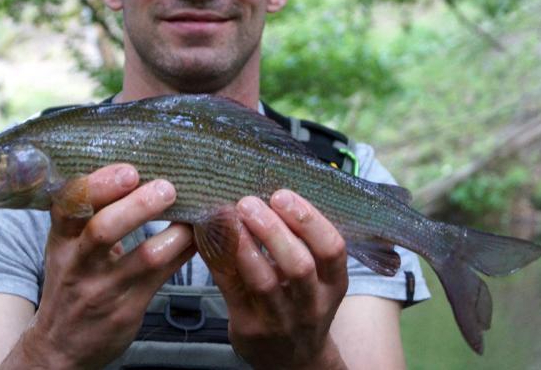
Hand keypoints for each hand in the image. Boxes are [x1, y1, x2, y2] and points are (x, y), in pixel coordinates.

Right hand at [2, 164, 194, 368]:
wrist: (59, 347)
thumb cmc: (72, 282)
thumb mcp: (67, 247)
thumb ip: (91, 213)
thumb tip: (136, 170)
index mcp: (62, 239)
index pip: (68, 206)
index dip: (98, 185)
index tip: (128, 170)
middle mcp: (79, 263)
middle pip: (102, 230)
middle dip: (138, 206)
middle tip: (167, 188)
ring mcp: (104, 289)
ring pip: (144, 257)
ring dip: (175, 232)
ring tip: (195, 212)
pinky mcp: (128, 309)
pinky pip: (164, 276)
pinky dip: (185, 251)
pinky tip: (199, 236)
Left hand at [211, 190, 348, 369]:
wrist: (293, 360)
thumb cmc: (301, 302)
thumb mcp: (317, 278)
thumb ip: (300, 241)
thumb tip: (267, 188)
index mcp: (333, 283)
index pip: (332, 250)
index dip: (309, 220)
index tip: (283, 195)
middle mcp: (311, 304)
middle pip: (299, 265)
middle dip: (273, 229)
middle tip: (248, 201)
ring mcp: (280, 319)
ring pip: (263, 281)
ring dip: (243, 245)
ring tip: (226, 216)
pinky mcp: (249, 328)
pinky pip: (231, 290)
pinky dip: (218, 260)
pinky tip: (207, 236)